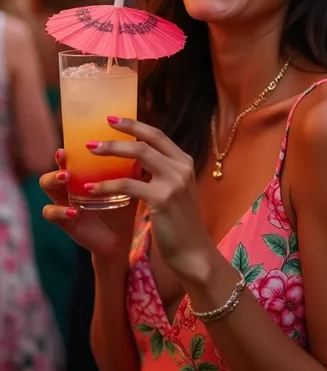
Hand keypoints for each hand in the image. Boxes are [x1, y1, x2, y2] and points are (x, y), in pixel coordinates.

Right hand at [41, 150, 137, 259]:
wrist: (121, 237)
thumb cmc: (123, 206)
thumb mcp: (128, 184)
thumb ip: (133, 167)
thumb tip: (150, 145)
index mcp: (84, 172)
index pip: (76, 153)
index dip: (76, 144)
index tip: (82, 139)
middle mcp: (71, 183)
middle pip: (56, 164)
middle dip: (59, 160)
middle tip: (64, 154)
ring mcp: (64, 201)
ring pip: (47, 185)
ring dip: (53, 179)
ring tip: (65, 177)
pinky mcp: (64, 220)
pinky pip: (52, 214)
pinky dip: (60, 211)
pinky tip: (74, 211)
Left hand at [83, 118, 213, 280]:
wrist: (193, 251)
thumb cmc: (179, 223)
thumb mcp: (174, 190)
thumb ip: (160, 173)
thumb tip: (135, 161)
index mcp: (184, 162)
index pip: (157, 135)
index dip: (136, 125)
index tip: (115, 119)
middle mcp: (181, 167)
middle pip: (148, 140)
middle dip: (122, 131)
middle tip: (100, 127)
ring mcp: (173, 181)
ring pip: (139, 154)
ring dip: (112, 150)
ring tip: (90, 150)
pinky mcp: (162, 198)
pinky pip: (128, 184)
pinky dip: (107, 185)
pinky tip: (90, 189)